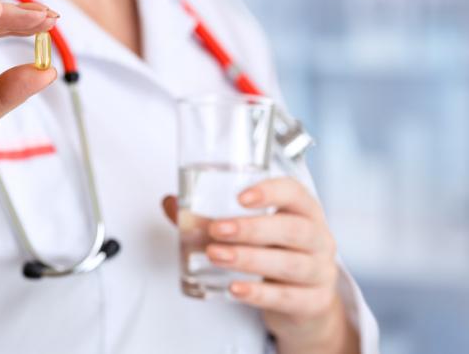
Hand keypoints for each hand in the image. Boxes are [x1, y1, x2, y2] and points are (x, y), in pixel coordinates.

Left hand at [162, 178, 359, 353]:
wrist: (304, 302)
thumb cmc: (274, 252)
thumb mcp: (253, 232)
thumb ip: (212, 216)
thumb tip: (172, 203)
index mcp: (305, 211)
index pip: (296, 193)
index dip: (270, 192)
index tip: (240, 197)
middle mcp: (319, 238)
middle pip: (293, 229)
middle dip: (252, 228)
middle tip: (217, 229)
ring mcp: (320, 271)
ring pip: (290, 264)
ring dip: (249, 259)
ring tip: (216, 255)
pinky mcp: (313, 302)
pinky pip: (287, 297)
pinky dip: (259, 294)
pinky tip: (235, 289)